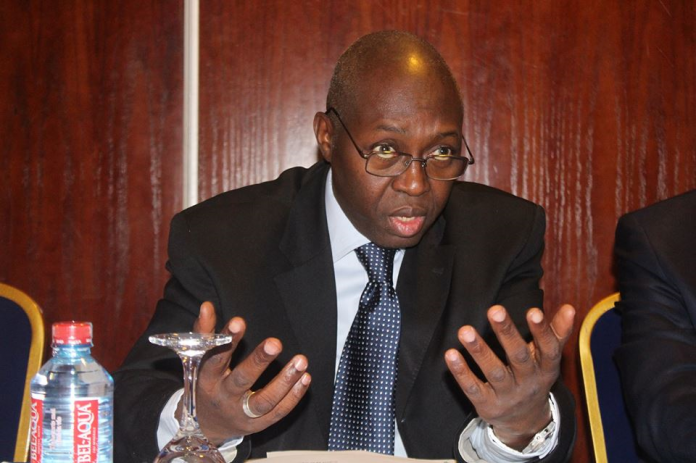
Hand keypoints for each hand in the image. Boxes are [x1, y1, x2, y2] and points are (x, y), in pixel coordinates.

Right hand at [188, 301, 311, 443]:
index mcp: (207, 379)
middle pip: (241, 380)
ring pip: (264, 400)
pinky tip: (305, 378)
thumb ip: (205, 333)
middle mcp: (223, 397)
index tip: (240, 321)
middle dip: (259, 361)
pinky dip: (293, 397)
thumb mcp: (200, 360)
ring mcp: (240, 414)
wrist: (205, 426)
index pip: (216, 357)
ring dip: (285, 381)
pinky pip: (277, 412)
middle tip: (275, 342)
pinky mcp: (256, 425)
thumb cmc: (206, 384)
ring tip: (301, 360)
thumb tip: (206, 306)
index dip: (228, 340)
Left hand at [444, 304, 574, 449]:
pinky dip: (461, 372)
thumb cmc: (534, 377)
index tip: (533, 311)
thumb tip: (570, 307)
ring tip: (465, 330)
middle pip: (519, 357)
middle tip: (494, 309)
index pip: (548, 349)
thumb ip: (557, 332)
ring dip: (479, 350)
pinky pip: (473, 388)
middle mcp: (528, 382)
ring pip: (494, 372)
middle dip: (506, 333)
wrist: (524, 422)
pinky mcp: (487, 405)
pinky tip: (450, 354)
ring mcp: (507, 395)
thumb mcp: (548, 359)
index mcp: (546, 368)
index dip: (542, 331)